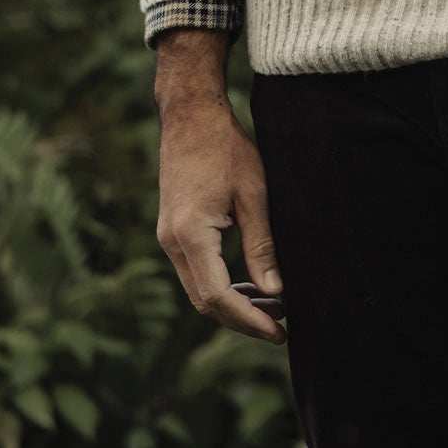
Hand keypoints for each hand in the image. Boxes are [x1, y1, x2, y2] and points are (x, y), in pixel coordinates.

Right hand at [156, 100, 286, 344]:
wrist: (191, 116)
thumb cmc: (225, 148)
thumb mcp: (253, 195)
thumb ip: (262, 246)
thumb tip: (275, 291)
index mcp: (190, 234)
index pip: (218, 296)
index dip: (249, 319)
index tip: (278, 331)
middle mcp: (171, 242)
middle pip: (204, 301)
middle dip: (242, 319)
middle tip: (280, 327)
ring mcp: (167, 238)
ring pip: (198, 289)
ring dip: (232, 304)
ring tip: (272, 308)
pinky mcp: (171, 231)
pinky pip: (194, 271)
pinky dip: (220, 284)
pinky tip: (249, 284)